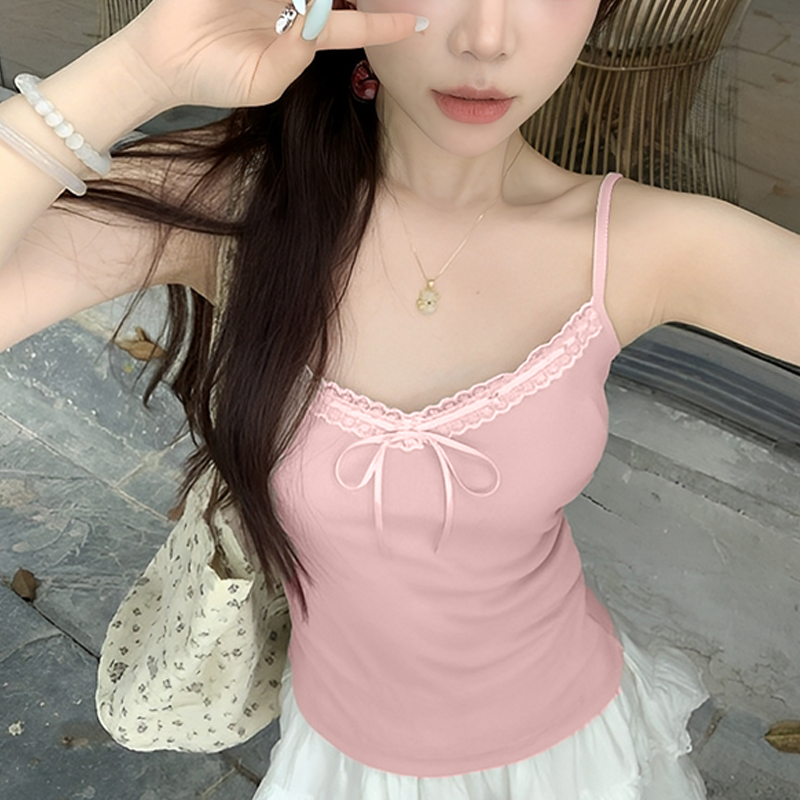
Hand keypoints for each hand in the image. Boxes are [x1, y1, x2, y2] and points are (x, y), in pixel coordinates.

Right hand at [115, 0, 423, 110]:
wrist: (166, 64)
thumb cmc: (217, 78)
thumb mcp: (265, 82)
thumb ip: (295, 55)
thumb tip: (316, 19)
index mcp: (303, 35)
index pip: (351, 25)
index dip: (385, 24)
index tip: (418, 24)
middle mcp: (291, 3)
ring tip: (312, 2)